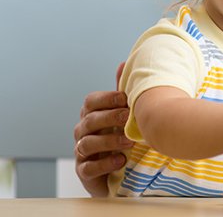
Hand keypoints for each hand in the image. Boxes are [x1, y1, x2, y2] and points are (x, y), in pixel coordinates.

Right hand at [73, 62, 133, 196]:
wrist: (117, 171)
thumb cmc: (118, 136)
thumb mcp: (121, 114)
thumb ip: (121, 93)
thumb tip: (124, 63)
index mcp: (92, 114)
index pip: (91, 102)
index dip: (107, 98)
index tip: (125, 98)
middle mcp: (83, 131)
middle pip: (90, 121)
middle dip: (110, 118)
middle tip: (129, 117)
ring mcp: (81, 152)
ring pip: (88, 144)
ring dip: (109, 141)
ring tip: (129, 141)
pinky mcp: (84, 172)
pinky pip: (89, 167)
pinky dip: (104, 164)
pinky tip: (120, 161)